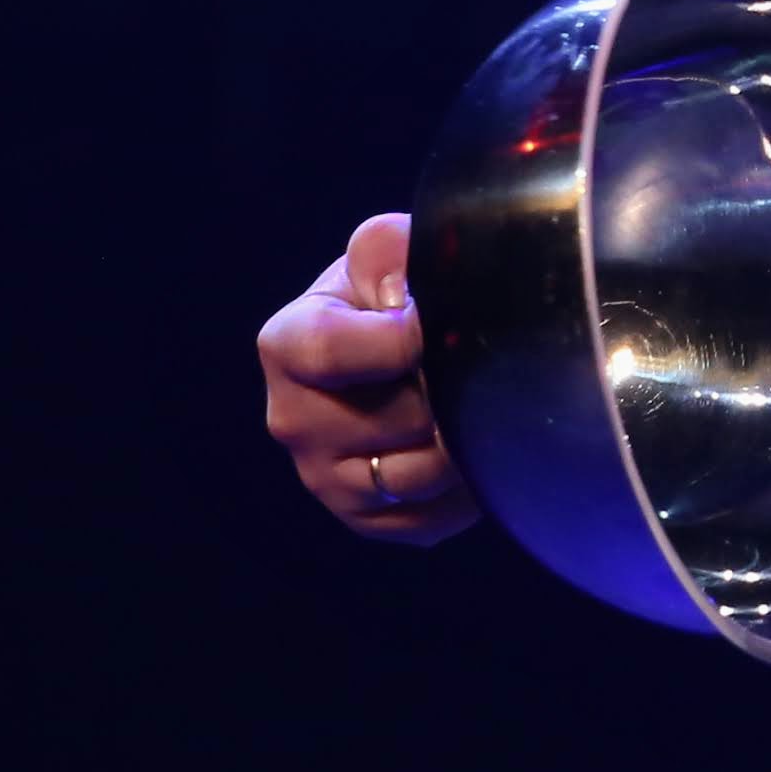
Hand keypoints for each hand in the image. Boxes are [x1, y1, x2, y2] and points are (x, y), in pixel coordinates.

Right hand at [257, 213, 475, 546]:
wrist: (405, 343)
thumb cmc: (395, 290)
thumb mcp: (386, 251)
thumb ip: (388, 252)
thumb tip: (406, 295)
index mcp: (287, 343)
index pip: (329, 350)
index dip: (400, 338)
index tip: (440, 325)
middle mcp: (291, 419)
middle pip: (393, 419)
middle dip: (448, 391)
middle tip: (474, 367)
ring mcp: (323, 478)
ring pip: (415, 476)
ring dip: (466, 441)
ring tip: (483, 404)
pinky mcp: (364, 518)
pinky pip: (428, 519)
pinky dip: (466, 489)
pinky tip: (475, 446)